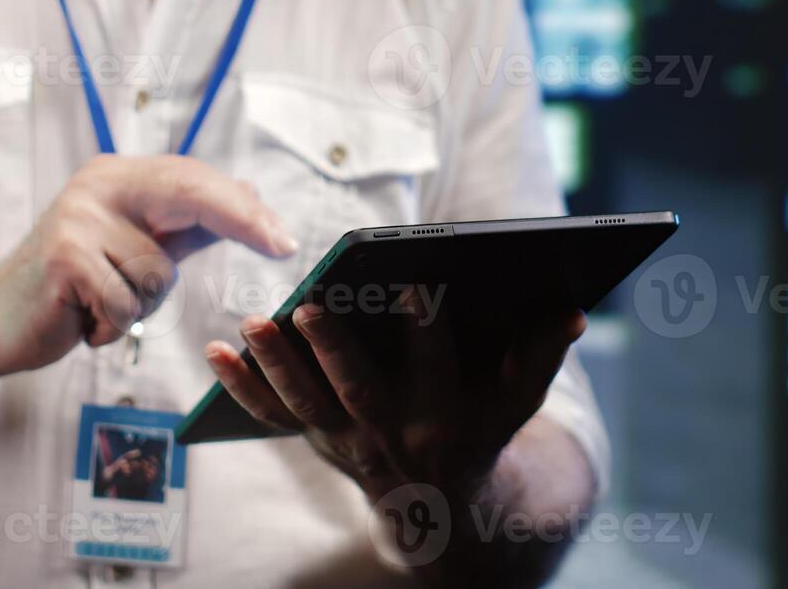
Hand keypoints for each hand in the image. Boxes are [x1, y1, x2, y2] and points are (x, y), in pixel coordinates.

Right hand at [0, 154, 297, 376]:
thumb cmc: (71, 289)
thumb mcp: (135, 249)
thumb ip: (186, 224)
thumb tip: (249, 197)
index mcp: (117, 178)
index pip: (194, 180)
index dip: (244, 207)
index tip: (283, 237)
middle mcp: (98, 186)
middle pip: (190, 195)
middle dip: (241, 221)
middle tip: (282, 245)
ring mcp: (78, 218)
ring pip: (159, 274)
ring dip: (139, 307)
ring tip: (99, 305)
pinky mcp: (64, 257)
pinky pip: (127, 303)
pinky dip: (111, 325)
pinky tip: (82, 319)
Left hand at [204, 289, 585, 504]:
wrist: (439, 505)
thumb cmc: (482, 431)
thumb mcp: (518, 400)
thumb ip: (542, 354)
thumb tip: (573, 308)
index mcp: (444, 416)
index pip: (435, 368)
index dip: (426, 328)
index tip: (414, 283)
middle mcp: (392, 433)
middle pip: (358, 390)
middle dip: (333, 349)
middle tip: (310, 305)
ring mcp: (346, 442)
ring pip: (307, 404)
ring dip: (276, 366)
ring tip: (253, 320)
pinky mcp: (313, 439)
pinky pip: (270, 416)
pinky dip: (241, 386)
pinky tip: (214, 348)